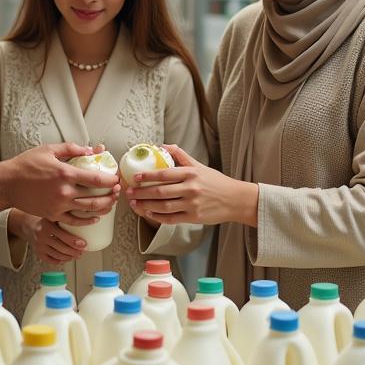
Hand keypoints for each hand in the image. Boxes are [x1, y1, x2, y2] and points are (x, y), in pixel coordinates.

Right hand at [0, 142, 120, 221]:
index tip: (116, 178)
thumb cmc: (26, 165)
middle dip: (111, 195)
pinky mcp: (53, 215)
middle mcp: (64, 191)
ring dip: (103, 207)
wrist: (8, 184)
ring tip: (110, 203)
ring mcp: (59, 205)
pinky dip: (88, 220)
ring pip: (88, 210)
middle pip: (96, 197)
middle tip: (117, 191)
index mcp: (65, 173)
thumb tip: (89, 149)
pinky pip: (75, 221)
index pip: (96, 179)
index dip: (111, 179)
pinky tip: (95, 217)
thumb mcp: (49, 150)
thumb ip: (71, 148)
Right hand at [14, 214, 88, 264]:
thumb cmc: (44, 219)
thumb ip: (66, 218)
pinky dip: (61, 260)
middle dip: (74, 251)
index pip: (63, 235)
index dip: (74, 241)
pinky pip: (51, 260)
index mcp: (47, 225)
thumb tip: (87, 219)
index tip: (84, 244)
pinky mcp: (38, 253)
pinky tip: (67, 258)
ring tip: (77, 255)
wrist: (27, 225)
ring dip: (69, 257)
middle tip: (82, 251)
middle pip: (61, 248)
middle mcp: (41, 236)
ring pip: (57, 255)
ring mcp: (39, 246)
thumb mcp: (53, 215)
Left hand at [126, 144, 258, 225]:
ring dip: (146, 205)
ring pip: (164, 206)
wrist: (235, 200)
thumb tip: (162, 146)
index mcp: (190, 174)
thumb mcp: (199, 166)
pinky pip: (171, 219)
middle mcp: (190, 188)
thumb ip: (181, 156)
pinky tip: (149, 214)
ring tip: (135, 204)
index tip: (135, 177)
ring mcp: (192, 204)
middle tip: (129, 192)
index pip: (164, 174)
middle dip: (142, 192)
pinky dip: (158, 217)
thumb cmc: (216, 182)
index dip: (147, 176)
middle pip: (160, 191)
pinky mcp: (194, 217)